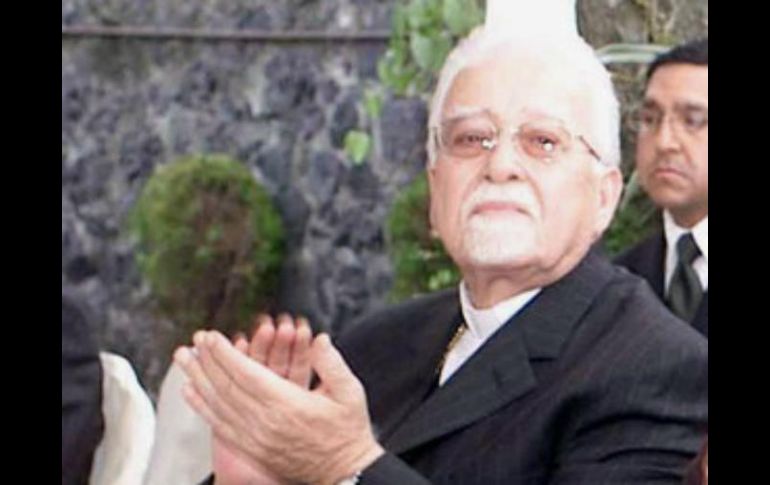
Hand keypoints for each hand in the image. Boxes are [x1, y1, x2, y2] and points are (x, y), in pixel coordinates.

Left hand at [175, 330, 384, 484]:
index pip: (246, 374)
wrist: (344, 472)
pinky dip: (203, 407)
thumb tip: (318, 340)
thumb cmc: (347, 431)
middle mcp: (266, 422)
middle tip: (194, 341)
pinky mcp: (253, 450)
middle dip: (207, 360)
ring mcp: (256, 439)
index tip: (212, 336)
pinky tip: (191, 393)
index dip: (226, 353)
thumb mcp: (350, 392)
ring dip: (198, 379)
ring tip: (184, 360)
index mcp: (288, 405)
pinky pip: (221, 426)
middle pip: (226, 387)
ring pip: (218, 405)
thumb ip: (332, 364)